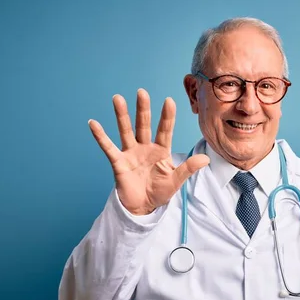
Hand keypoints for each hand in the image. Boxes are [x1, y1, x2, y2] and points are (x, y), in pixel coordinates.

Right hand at [88, 89, 209, 214]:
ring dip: (121, 115)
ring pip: (126, 131)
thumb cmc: (160, 192)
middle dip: (143, 109)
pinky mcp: (118, 163)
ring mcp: (131, 153)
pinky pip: (108, 148)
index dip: (167, 116)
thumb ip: (188, 168)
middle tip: (142, 92)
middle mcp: (145, 148)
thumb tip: (206, 159)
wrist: (143, 207)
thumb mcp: (176, 181)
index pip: (165, 130)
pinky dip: (100, 136)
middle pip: (143, 125)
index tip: (169, 100)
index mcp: (161, 150)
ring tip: (118, 98)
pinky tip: (93, 123)